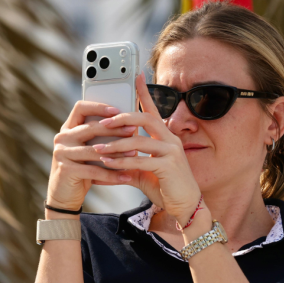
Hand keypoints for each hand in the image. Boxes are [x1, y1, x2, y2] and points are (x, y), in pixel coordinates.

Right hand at [47, 101, 136, 209]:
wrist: (64, 196)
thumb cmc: (83, 170)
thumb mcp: (89, 151)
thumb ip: (100, 139)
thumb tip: (130, 127)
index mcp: (68, 129)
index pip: (81, 108)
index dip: (99, 107)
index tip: (118, 110)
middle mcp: (62, 138)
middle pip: (91, 127)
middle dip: (115, 129)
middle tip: (133, 131)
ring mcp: (62, 153)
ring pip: (95, 150)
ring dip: (117, 152)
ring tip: (134, 155)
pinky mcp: (66, 170)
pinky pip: (94, 170)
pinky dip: (112, 175)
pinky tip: (127, 176)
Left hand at [93, 73, 201, 225]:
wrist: (186, 206)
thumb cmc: (167, 188)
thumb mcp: (146, 172)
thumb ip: (132, 163)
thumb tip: (112, 160)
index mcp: (166, 138)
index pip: (154, 111)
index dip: (145, 93)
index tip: (136, 76)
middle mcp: (171, 140)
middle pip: (146, 119)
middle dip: (123, 118)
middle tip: (103, 121)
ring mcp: (172, 152)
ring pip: (139, 141)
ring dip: (116, 144)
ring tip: (98, 148)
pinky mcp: (169, 166)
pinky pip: (140, 161)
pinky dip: (122, 162)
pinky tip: (108, 164)